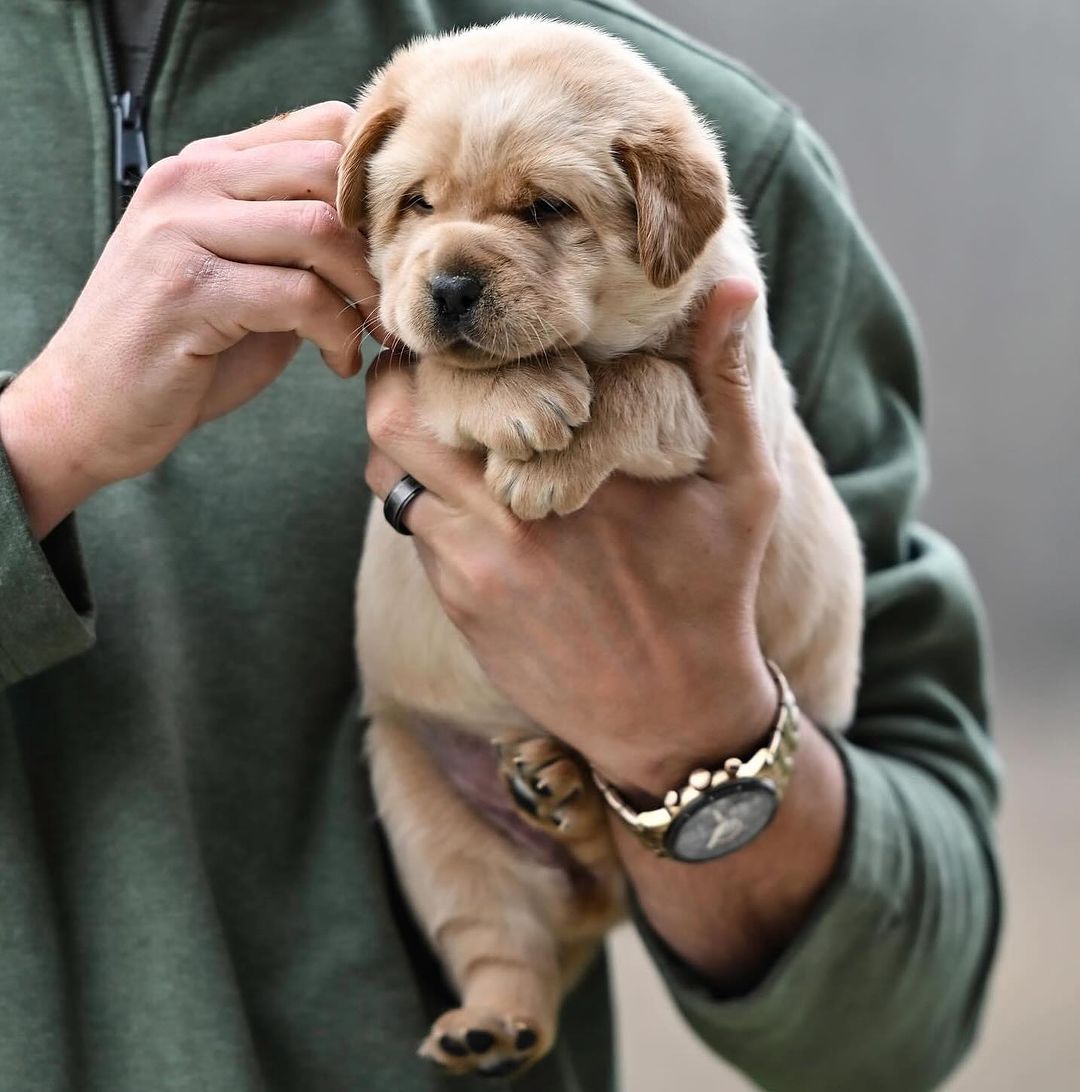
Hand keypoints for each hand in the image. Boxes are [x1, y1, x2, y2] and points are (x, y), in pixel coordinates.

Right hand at [0, 102, 390, 537]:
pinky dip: (338, 334)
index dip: (375, 185)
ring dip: (365, 291)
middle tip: (394, 294)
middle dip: (379, 239)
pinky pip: (300, 295)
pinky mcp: (187, 291)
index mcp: (206, 166)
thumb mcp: (243, 277)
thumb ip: (297, 246)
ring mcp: (181, 231)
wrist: (90, 408)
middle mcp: (189, 182)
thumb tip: (383, 240)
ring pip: (319, 229)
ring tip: (371, 332)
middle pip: (326, 168)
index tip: (395, 246)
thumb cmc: (179, 348)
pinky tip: (337, 363)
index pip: (319, 126)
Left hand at [364, 279, 779, 796]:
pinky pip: (413, 532)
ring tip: (447, 430)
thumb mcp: (744, 486)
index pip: (477, 377)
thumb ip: (725, 383)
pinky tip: (471, 499)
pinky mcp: (460, 606)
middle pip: (398, 420)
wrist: (673, 716)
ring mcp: (474, 566)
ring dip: (407, 445)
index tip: (464, 329)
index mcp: (579, 467)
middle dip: (402, 384)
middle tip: (432, 370)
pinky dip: (425, 501)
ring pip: (389, 476)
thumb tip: (734, 284)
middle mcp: (511, 514)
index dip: (453, 345)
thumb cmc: (712, 592)